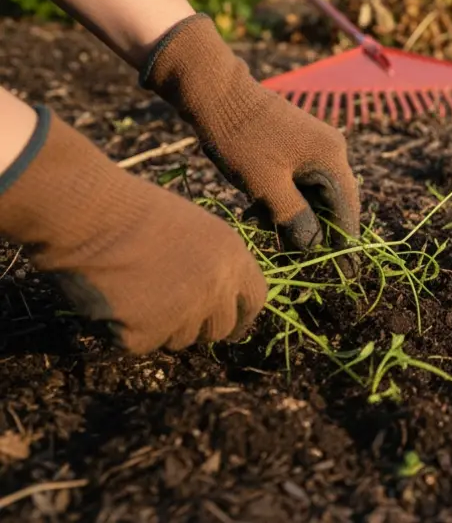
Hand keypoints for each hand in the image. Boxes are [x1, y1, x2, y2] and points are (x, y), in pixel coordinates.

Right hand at [0, 107, 266, 353]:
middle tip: (171, 315)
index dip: (242, 316)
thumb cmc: (134, 211)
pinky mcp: (149, 332)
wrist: (92, 214)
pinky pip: (140, 344)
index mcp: (234, 257)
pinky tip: (113, 298)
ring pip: (179, 340)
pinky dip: (123, 329)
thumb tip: (214, 299)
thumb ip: (212, 264)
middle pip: (219, 329)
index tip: (232, 329)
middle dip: (198, 328)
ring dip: (159, 327)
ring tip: (133, 291)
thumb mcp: (195, 229)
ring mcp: (185, 312)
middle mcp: (218, 288)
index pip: (255, 300)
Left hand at [140, 14, 360, 251]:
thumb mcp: (266, 187)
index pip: (348, 210)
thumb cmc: (240, 140)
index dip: (345, 244)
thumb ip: (295, 219)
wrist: (213, 90)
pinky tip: (258, 210)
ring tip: (264, 231)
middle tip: (296, 257)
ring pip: (313, 192)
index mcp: (332, 158)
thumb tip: (314, 246)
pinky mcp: (295, 142)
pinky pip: (299, 179)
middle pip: (333, 202)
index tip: (346, 273)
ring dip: (295, 214)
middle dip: (315, 230)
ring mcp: (314, 143)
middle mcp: (331, 149)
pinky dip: (285, 198)